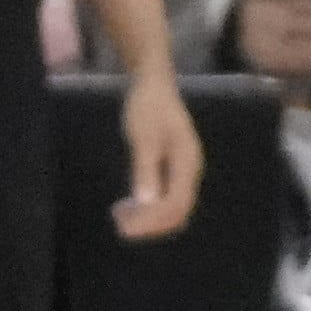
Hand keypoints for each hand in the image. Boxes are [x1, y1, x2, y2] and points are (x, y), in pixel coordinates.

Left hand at [111, 65, 200, 238]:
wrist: (153, 84)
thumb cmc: (147, 106)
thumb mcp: (143, 137)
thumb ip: (146, 169)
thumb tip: (146, 202)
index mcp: (187, 163)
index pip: (175, 206)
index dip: (151, 221)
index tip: (125, 226)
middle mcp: (190, 171)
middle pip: (177, 212)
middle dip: (150, 224)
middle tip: (120, 225)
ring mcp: (183, 171)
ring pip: (172, 208)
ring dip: (149, 218)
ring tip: (121, 215)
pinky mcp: (173, 169)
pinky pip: (166, 198)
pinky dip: (148, 208)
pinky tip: (128, 204)